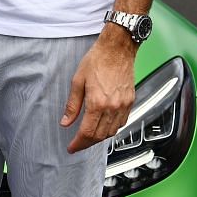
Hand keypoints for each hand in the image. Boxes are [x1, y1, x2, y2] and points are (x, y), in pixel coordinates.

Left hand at [62, 29, 137, 152]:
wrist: (117, 48)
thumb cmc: (97, 60)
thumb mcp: (77, 82)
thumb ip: (72, 105)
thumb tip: (66, 122)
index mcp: (98, 103)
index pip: (87, 132)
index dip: (78, 143)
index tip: (72, 148)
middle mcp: (113, 106)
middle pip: (101, 135)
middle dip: (88, 143)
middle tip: (78, 144)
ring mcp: (124, 104)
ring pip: (113, 131)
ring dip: (101, 137)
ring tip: (89, 136)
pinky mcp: (131, 101)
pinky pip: (123, 122)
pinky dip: (113, 128)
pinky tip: (104, 125)